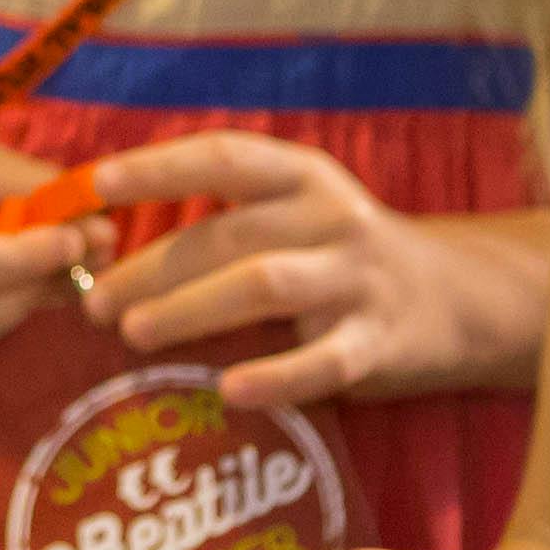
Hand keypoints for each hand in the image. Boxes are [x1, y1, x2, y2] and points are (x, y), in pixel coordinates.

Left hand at [77, 134, 535, 410]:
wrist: (455, 299)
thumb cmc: (339, 257)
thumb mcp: (296, 216)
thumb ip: (226, 224)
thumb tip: (107, 257)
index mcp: (301, 176)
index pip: (224, 157)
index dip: (159, 167)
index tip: (98, 183)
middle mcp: (331, 216)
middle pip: (228, 234)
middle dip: (153, 267)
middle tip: (95, 304)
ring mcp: (358, 278)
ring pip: (264, 284)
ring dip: (192, 308)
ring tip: (134, 334)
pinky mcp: (380, 341)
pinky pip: (323, 360)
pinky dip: (275, 376)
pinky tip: (229, 391)